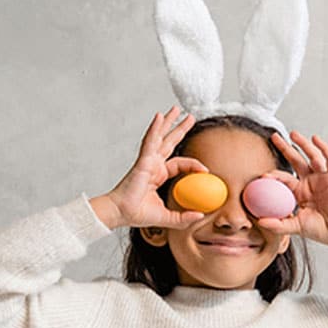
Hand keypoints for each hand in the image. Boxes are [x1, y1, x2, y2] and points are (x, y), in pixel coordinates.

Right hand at [107, 106, 208, 228]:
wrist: (121, 213)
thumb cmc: (137, 214)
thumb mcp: (167, 217)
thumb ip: (183, 218)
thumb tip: (201, 216)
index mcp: (159, 175)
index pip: (180, 164)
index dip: (193, 164)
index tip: (206, 170)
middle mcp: (154, 165)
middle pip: (170, 142)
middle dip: (180, 129)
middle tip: (190, 117)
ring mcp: (148, 161)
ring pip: (160, 137)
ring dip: (168, 122)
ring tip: (176, 109)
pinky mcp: (143, 161)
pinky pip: (150, 141)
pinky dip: (155, 128)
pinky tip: (160, 116)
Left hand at [256, 130, 327, 250]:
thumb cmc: (319, 229)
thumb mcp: (295, 227)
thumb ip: (278, 225)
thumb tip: (259, 222)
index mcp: (298, 192)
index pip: (283, 178)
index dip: (273, 175)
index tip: (262, 175)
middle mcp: (309, 182)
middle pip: (295, 160)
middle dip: (285, 147)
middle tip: (273, 136)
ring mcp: (321, 177)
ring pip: (311, 156)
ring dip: (302, 144)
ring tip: (293, 134)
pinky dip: (323, 148)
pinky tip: (315, 139)